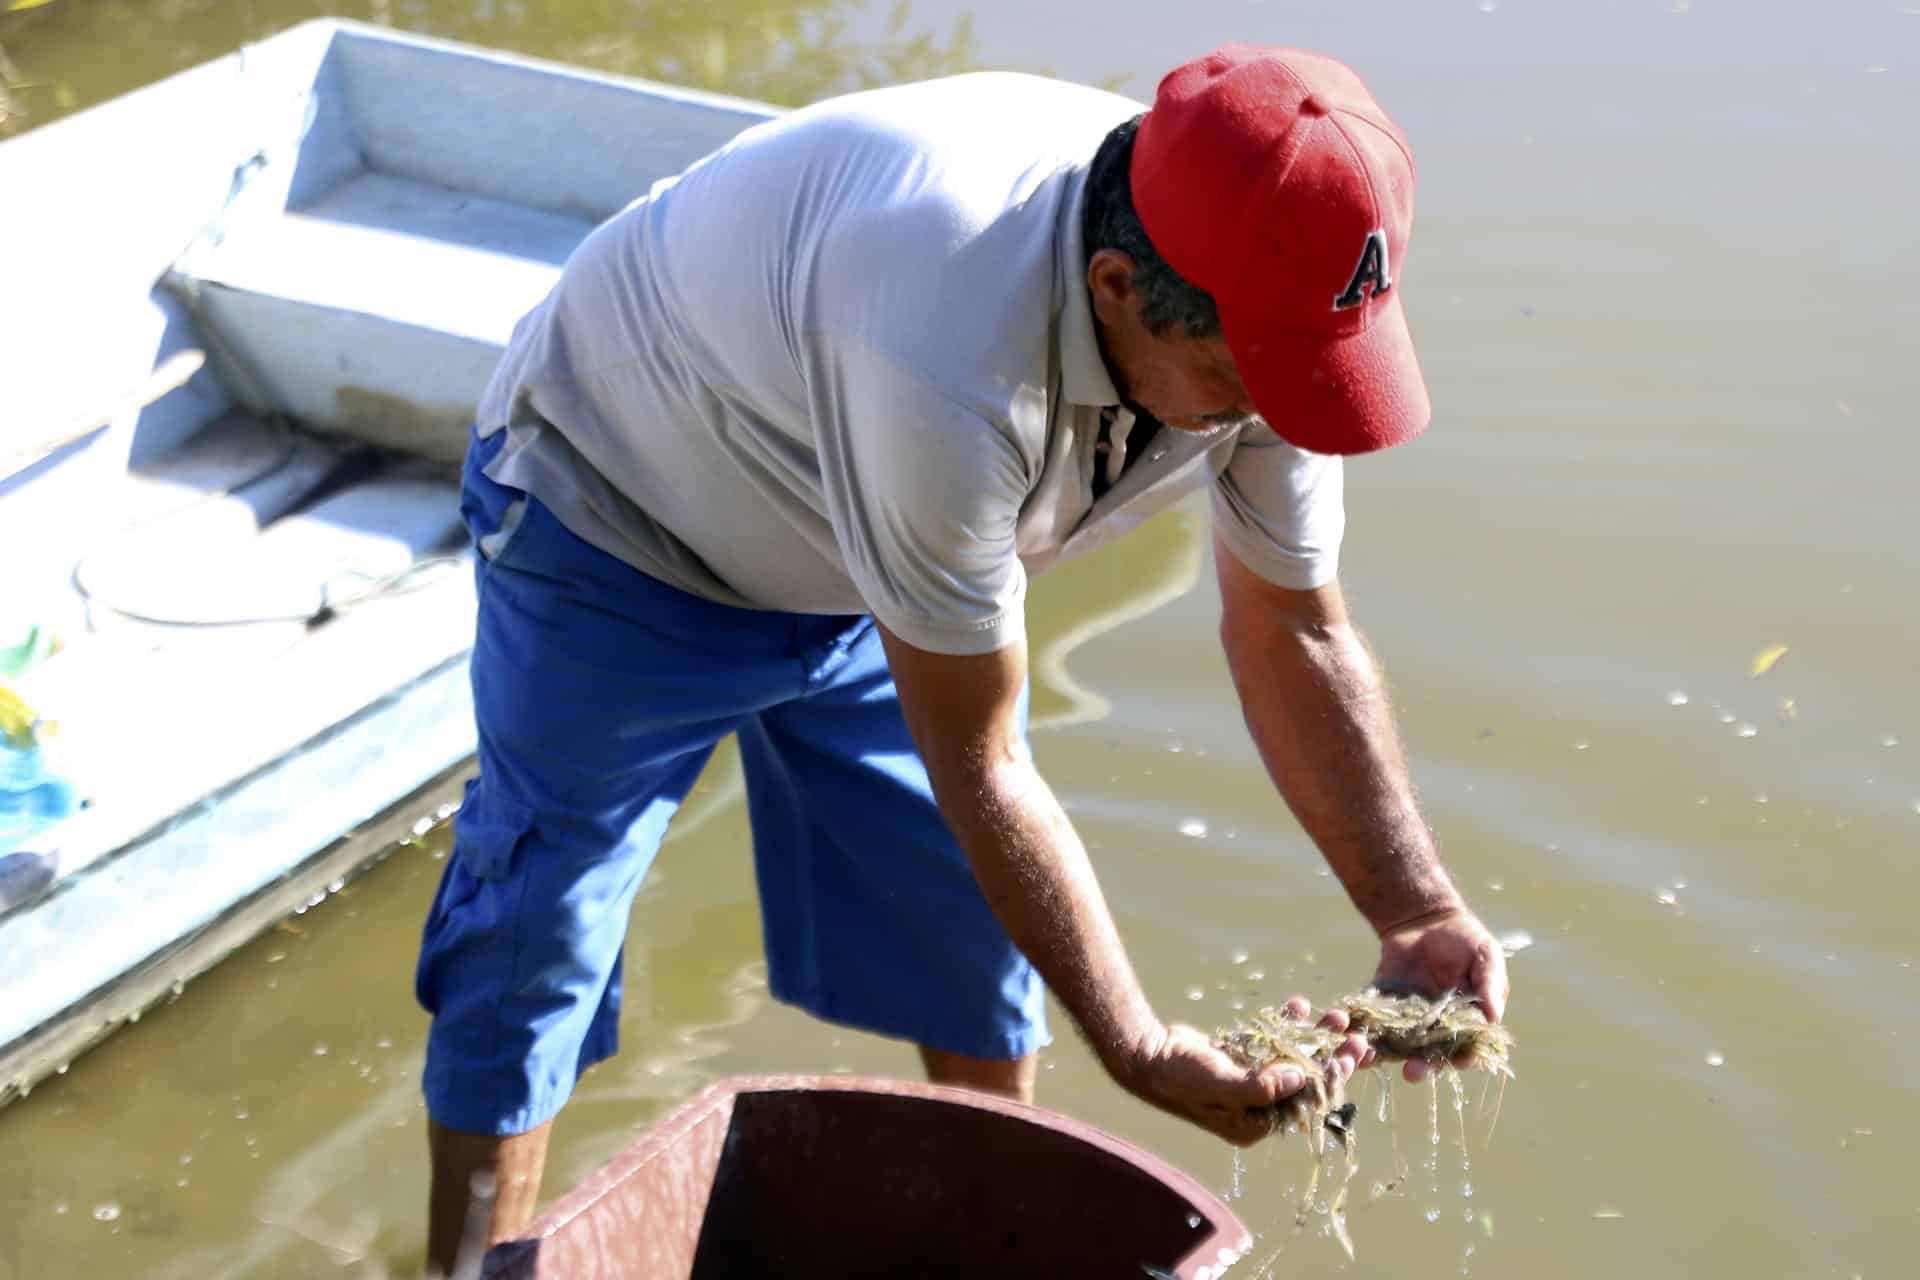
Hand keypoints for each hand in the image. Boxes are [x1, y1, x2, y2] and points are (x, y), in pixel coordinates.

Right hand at [1113, 997, 1367, 1145]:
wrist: (1145, 1055)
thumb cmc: (1180, 1076)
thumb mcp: (1221, 1084)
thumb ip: (1261, 1086)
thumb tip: (1301, 1078)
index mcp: (1255, 1124)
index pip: (1304, 1103)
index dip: (1330, 1079)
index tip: (1349, 1056)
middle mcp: (1256, 1107)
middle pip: (1305, 1080)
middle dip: (1330, 1057)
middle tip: (1355, 1035)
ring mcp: (1248, 1081)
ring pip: (1292, 1058)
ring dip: (1314, 1037)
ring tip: (1335, 1014)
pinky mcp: (1241, 1058)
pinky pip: (1272, 1042)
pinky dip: (1286, 1025)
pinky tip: (1299, 1006)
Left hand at [1374, 906, 1509, 1081]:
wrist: (1426, 917)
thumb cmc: (1465, 938)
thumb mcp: (1485, 956)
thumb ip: (1490, 985)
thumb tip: (1494, 1017)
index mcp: (1466, 1020)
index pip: (1465, 1047)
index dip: (1462, 1058)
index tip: (1456, 1062)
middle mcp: (1435, 1026)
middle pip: (1429, 1054)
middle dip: (1422, 1066)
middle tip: (1412, 1072)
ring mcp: (1407, 1017)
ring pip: (1397, 1044)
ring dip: (1386, 1055)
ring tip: (1376, 1060)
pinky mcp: (1383, 1003)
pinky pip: (1371, 1021)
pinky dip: (1362, 1030)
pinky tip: (1354, 1035)